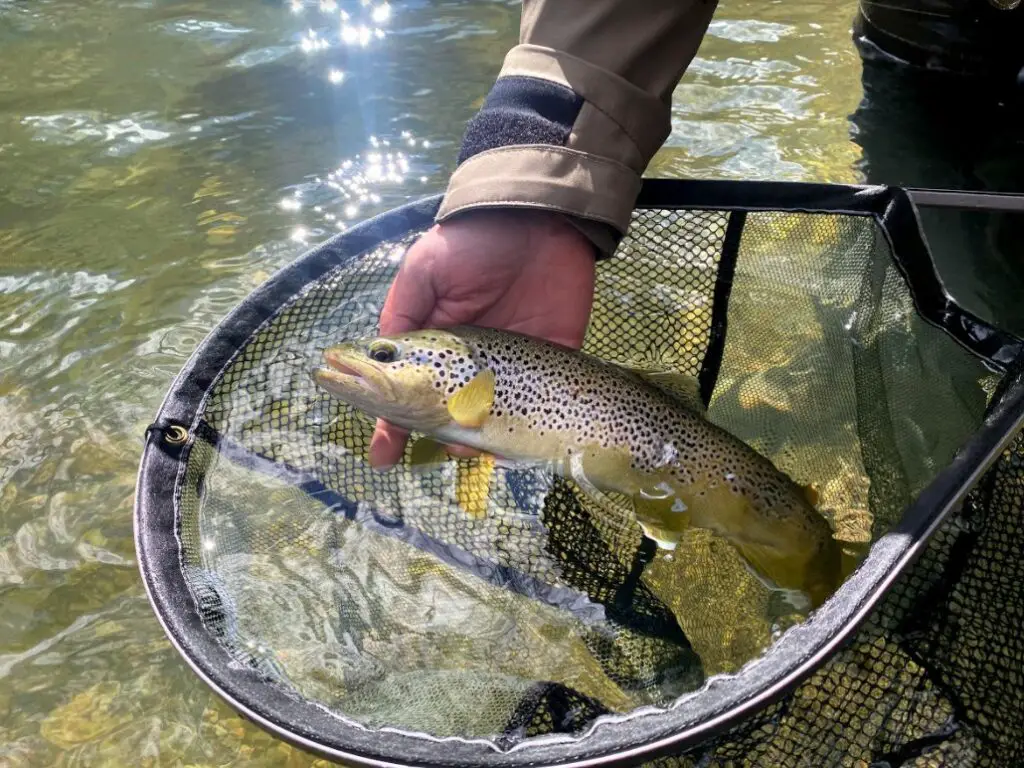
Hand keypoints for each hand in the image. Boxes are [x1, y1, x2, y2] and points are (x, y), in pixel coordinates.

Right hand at [369, 208, 596, 467]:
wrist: (538, 218)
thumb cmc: (471, 243)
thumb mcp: (424, 272)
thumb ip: (403, 315)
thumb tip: (375, 361)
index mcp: (439, 342)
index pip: (411, 392)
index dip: (394, 426)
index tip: (382, 457)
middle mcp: (473, 360)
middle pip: (452, 414)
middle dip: (441, 439)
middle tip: (440, 449)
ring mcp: (514, 363)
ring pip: (494, 418)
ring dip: (479, 442)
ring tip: (470, 449)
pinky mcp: (553, 357)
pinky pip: (543, 403)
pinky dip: (525, 429)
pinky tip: (508, 447)